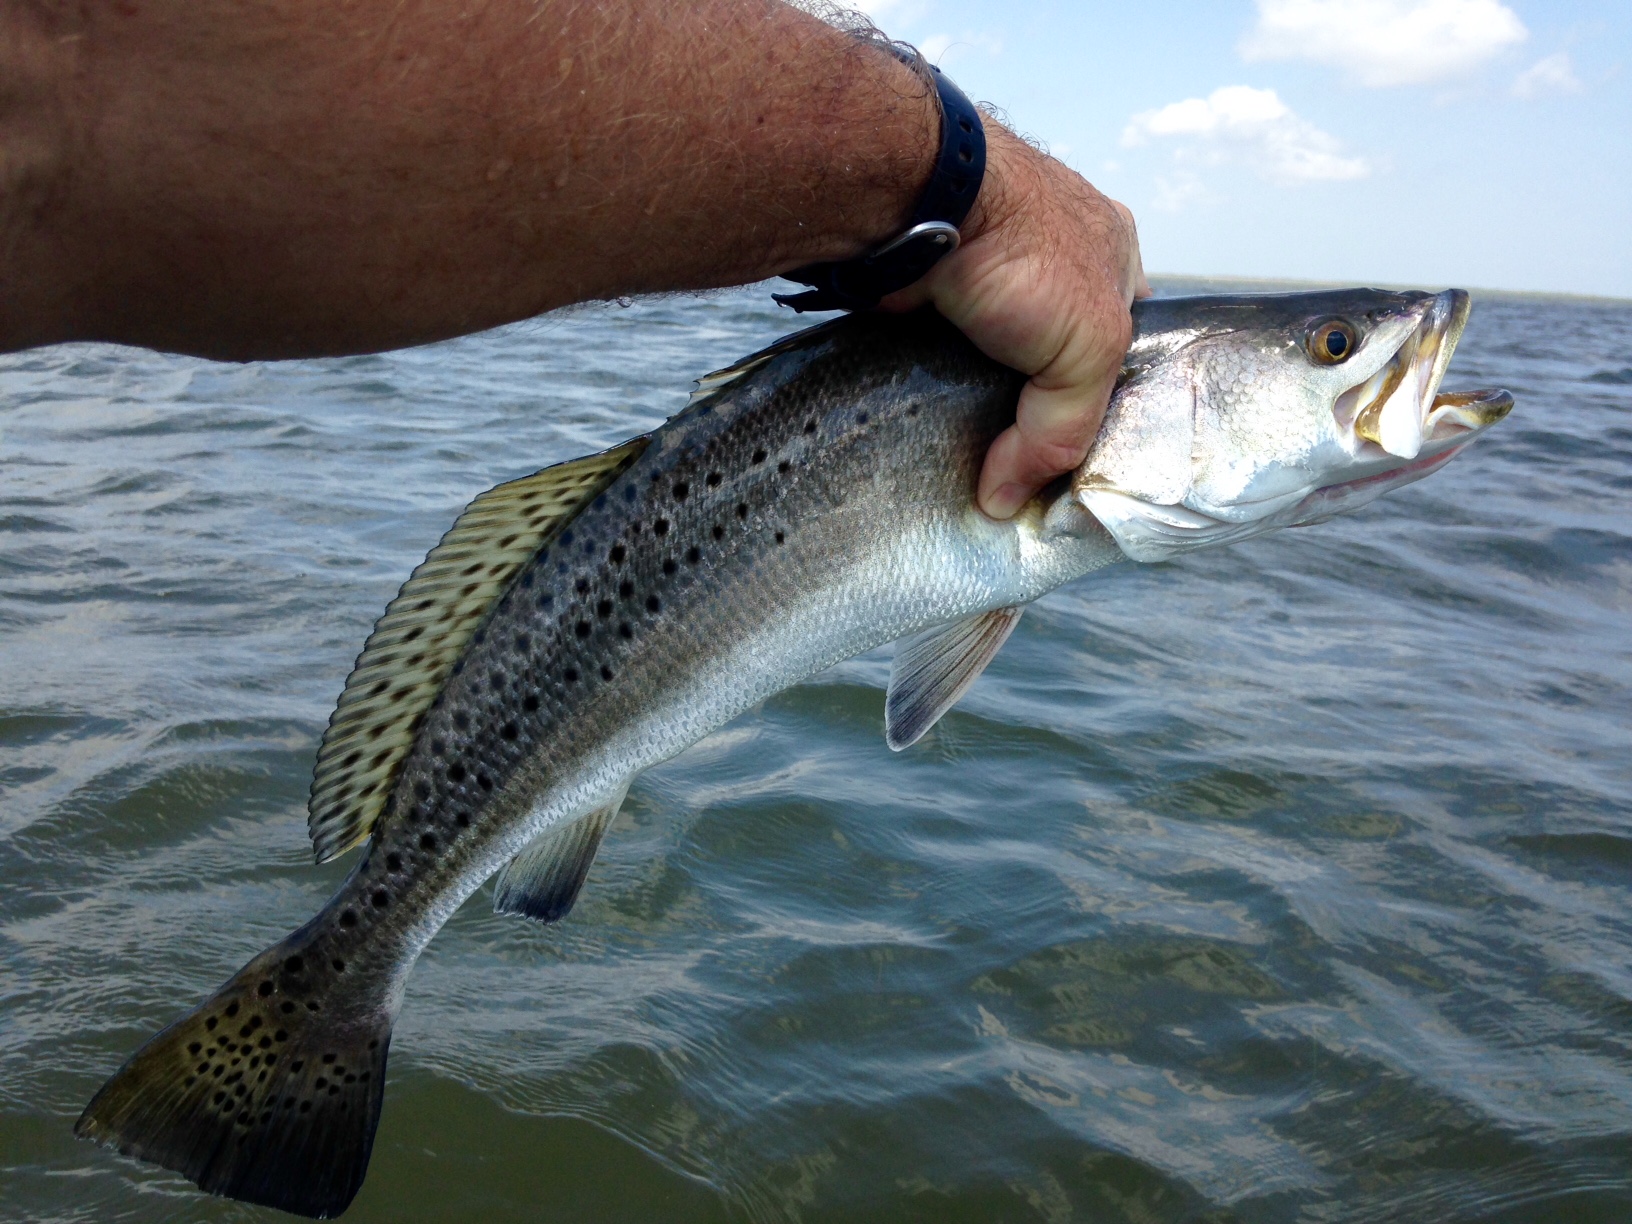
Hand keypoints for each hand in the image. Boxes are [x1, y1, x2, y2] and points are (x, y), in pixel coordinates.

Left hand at [883, 125, 1149, 519]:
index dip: (1104, 398)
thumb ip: (1063, 432)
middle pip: (1057, 354)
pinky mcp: (937, 285)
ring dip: (982, 398)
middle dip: (1037, 403)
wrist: (922, 204)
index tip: (1074, 450)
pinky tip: (930, 414)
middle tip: (1015, 458)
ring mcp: (993, 268)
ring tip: (970, 448)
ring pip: (997, 356)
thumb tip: (1005, 501)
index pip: (1123, 343)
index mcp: (1115, 253)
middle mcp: (1059, 255)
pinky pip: (945, 350)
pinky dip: (938, 383)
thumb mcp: (1088, 349)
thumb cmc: (1028, 254)